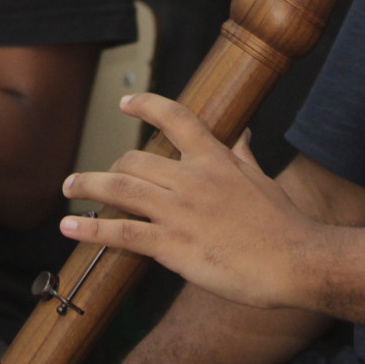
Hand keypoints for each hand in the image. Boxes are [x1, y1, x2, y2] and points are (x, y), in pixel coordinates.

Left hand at [59, 94, 323, 310]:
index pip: (174, 117)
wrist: (296, 261)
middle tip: (98, 179)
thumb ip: (243, 153)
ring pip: (119, 190)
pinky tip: (69, 228)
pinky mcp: (172, 245)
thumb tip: (242, 132)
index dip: (145, 106)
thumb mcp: (261, 178)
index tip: (125, 102)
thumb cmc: (283, 223)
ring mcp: (179, 211)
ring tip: (69, 188)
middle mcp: (191, 179)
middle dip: (110, 168)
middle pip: (134, 160)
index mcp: (214, 158)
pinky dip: (91, 229)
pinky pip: (122, 233)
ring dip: (87, 186)